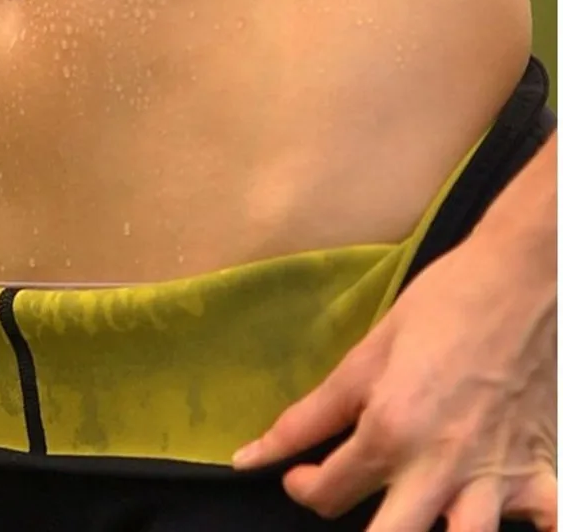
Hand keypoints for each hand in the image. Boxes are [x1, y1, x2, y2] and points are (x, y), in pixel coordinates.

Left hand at [233, 234, 556, 530]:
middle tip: (345, 489)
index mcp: (390, 432)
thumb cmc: (438, 305)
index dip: (301, 486)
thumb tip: (254, 454)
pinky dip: (533, 528)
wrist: (516, 280)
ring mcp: (495, 478)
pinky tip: (510, 517)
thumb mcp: (366, 354)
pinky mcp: (542, 472)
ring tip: (417, 506)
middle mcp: (439, 468)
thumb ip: (311, 414)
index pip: (327, 494)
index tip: (296, 473)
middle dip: (355, 526)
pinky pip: (550, 526)